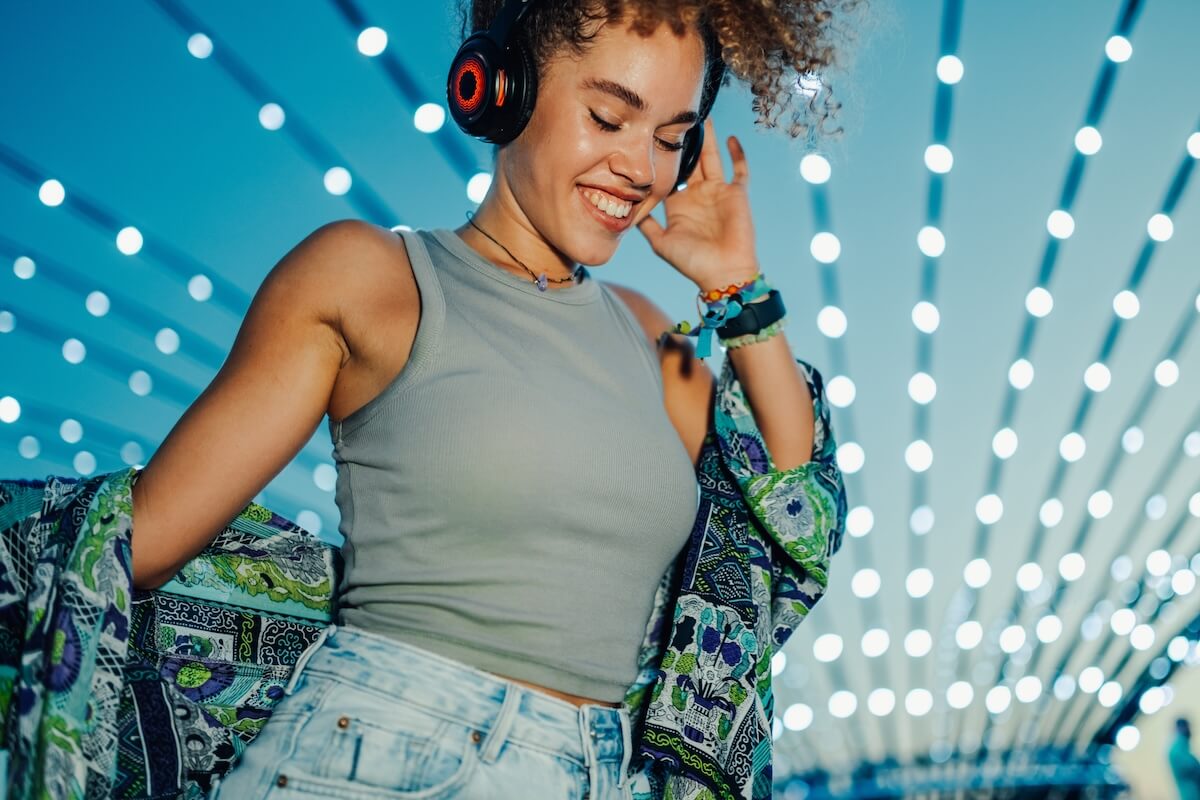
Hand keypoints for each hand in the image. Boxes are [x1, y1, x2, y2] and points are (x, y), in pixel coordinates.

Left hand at [636, 118, 759, 291]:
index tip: (651, 135)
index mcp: (678, 204)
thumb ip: (645, 225)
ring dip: (707, 139)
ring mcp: (718, 192)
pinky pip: (740, 169)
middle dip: (684, 142)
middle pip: (689, 161)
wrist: (723, 274)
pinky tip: (729, 137)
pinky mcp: (737, 193)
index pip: (668, 174)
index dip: (661, 157)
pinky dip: (737, 153)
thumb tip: (625, 209)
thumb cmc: (692, 262)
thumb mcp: (660, 243)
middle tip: (674, 117)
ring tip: (700, 118)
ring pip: (711, 158)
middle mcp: (697, 194)